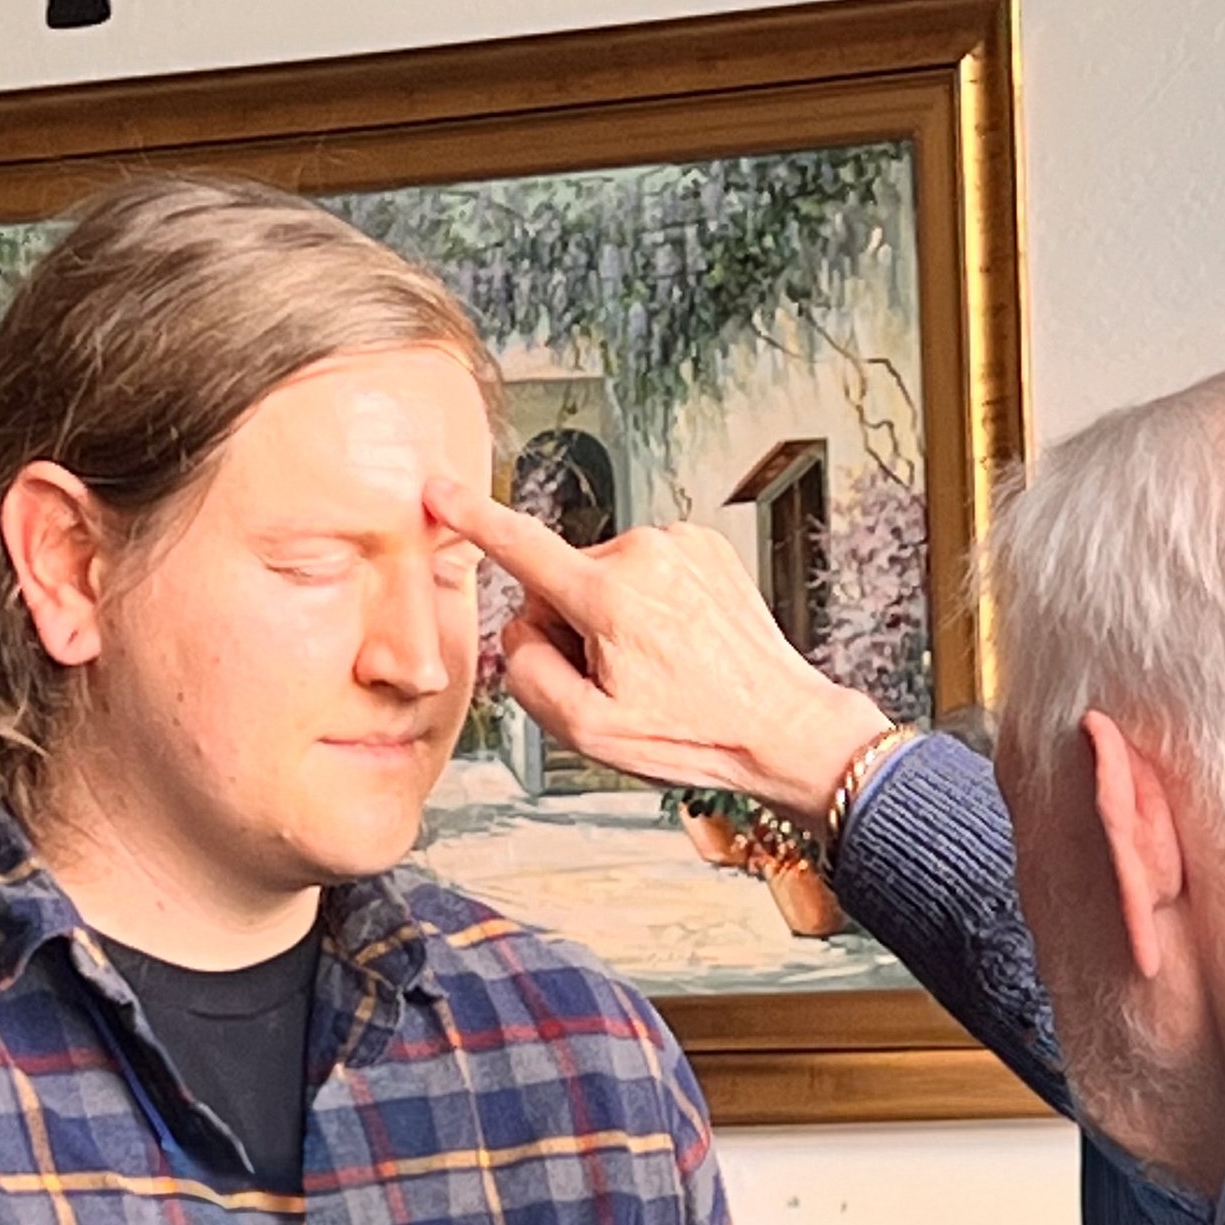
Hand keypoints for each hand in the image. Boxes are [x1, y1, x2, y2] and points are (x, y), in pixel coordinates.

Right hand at [429, 476, 890, 828]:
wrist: (784, 726)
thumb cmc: (697, 734)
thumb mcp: (591, 732)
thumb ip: (531, 677)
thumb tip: (521, 633)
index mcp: (611, 596)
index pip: (522, 547)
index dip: (474, 518)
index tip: (439, 490)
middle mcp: (645, 554)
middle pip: (563, 582)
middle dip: (573, 628)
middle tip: (618, 681)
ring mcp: (680, 545)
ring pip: (604, 578)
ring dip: (613, 620)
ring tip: (659, 668)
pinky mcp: (705, 548)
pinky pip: (645, 573)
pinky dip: (648, 606)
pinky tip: (678, 646)